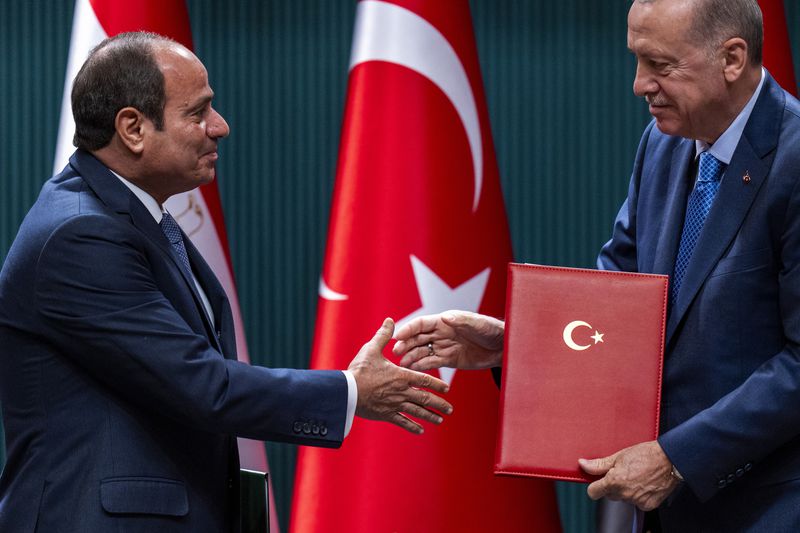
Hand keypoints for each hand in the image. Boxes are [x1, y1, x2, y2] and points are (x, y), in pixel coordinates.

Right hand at [348, 318, 452, 434]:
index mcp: (401, 375)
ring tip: (440, 420)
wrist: (345, 391)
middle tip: (450, 410)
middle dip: (439, 404)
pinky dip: (412, 426)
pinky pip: (402, 421)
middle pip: (425, 399)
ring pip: (416, 412)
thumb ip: (383, 335)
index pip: (424, 380)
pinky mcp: (385, 414)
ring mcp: (394, 404)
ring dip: (430, 416)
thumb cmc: (359, 369)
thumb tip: (390, 320)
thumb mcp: (371, 349)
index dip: (437, 384)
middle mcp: (401, 391)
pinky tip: (420, 430)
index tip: (447, 389)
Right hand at [392, 310, 504, 370]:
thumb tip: (446, 318)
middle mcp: (441, 333)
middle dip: (406, 345)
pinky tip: (413, 371)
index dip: (409, 329)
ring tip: (401, 365)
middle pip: (418, 338)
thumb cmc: (492, 330)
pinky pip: (432, 362)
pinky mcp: (449, 359)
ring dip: (411, 357)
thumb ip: (462, 321)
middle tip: (396, 353)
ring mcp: (444, 346)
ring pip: (422, 351)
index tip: (398, 336)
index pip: (421, 323)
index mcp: (445, 321)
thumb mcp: (478, 324)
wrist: (504, 347)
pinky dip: (421, 366)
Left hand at [578, 441, 680, 510]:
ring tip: (636, 475)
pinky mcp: (648, 505)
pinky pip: (636, 502)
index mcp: (614, 482)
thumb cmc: (645, 454)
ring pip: (623, 498)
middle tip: (623, 471)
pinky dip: (638, 495)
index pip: (593, 492)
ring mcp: (637, 501)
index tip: (598, 480)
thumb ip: (599, 464)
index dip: (594, 485)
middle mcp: (624, 494)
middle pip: (609, 494)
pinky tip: (645, 483)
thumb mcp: (618, 456)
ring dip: (626, 490)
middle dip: (612, 485)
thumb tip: (582, 465)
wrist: (670, 460)